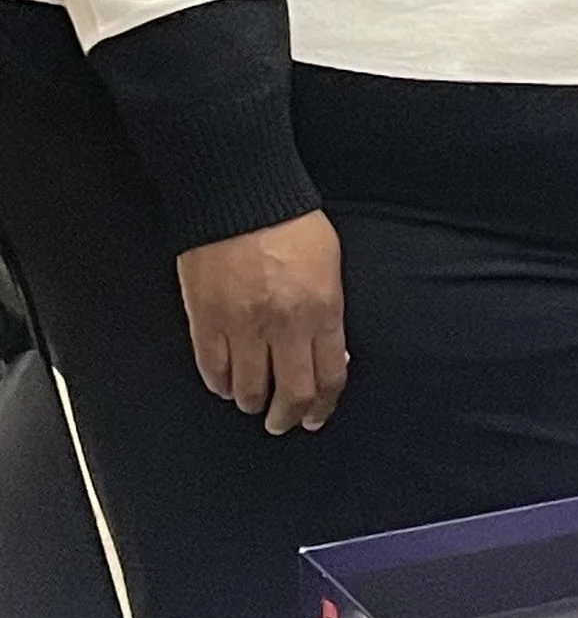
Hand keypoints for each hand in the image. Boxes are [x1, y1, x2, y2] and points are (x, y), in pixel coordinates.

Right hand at [176, 211, 347, 436]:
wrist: (238, 194)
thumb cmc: (288, 222)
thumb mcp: (329, 265)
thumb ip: (329, 313)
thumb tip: (330, 354)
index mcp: (321, 308)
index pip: (329, 376)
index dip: (323, 405)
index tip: (316, 416)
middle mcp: (284, 323)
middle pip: (291, 394)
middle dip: (288, 417)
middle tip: (283, 423)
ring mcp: (242, 324)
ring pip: (248, 389)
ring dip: (252, 402)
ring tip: (253, 401)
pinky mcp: (206, 320)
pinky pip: (212, 370)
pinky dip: (220, 384)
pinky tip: (225, 383)